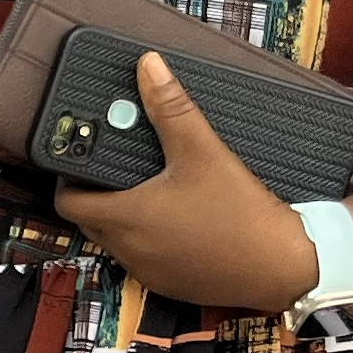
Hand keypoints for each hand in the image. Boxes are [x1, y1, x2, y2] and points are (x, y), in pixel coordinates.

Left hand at [53, 56, 326, 313]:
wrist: (285, 266)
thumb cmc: (241, 213)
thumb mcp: (203, 151)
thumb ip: (171, 107)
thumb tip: (149, 68)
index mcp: (125, 219)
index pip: (67, 200)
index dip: (70, 176)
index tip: (84, 157)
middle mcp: (128, 251)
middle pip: (91, 219)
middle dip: (97, 192)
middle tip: (117, 165)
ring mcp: (149, 272)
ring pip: (118, 240)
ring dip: (124, 216)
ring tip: (149, 185)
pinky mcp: (172, 284)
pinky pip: (146, 258)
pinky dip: (150, 238)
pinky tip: (177, 217)